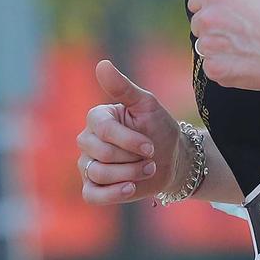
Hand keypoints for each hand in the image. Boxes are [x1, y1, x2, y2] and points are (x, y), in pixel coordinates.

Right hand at [76, 61, 176, 204]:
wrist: (172, 160)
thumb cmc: (158, 129)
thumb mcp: (146, 105)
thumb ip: (123, 87)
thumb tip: (101, 64)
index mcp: (97, 118)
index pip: (102, 130)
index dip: (129, 140)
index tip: (150, 145)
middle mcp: (87, 141)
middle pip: (101, 154)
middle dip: (132, 159)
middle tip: (150, 157)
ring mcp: (87, 165)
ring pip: (99, 174)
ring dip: (130, 175)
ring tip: (147, 169)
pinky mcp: (92, 188)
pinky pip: (92, 195)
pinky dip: (112, 194)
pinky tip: (131, 188)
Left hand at [185, 0, 259, 89]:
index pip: (195, 1)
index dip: (211, 8)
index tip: (228, 16)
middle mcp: (209, 19)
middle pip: (198, 25)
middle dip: (214, 28)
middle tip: (240, 33)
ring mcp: (210, 45)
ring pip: (204, 47)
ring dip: (218, 49)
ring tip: (244, 48)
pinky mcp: (215, 68)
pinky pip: (210, 66)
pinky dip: (223, 67)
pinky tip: (243, 62)